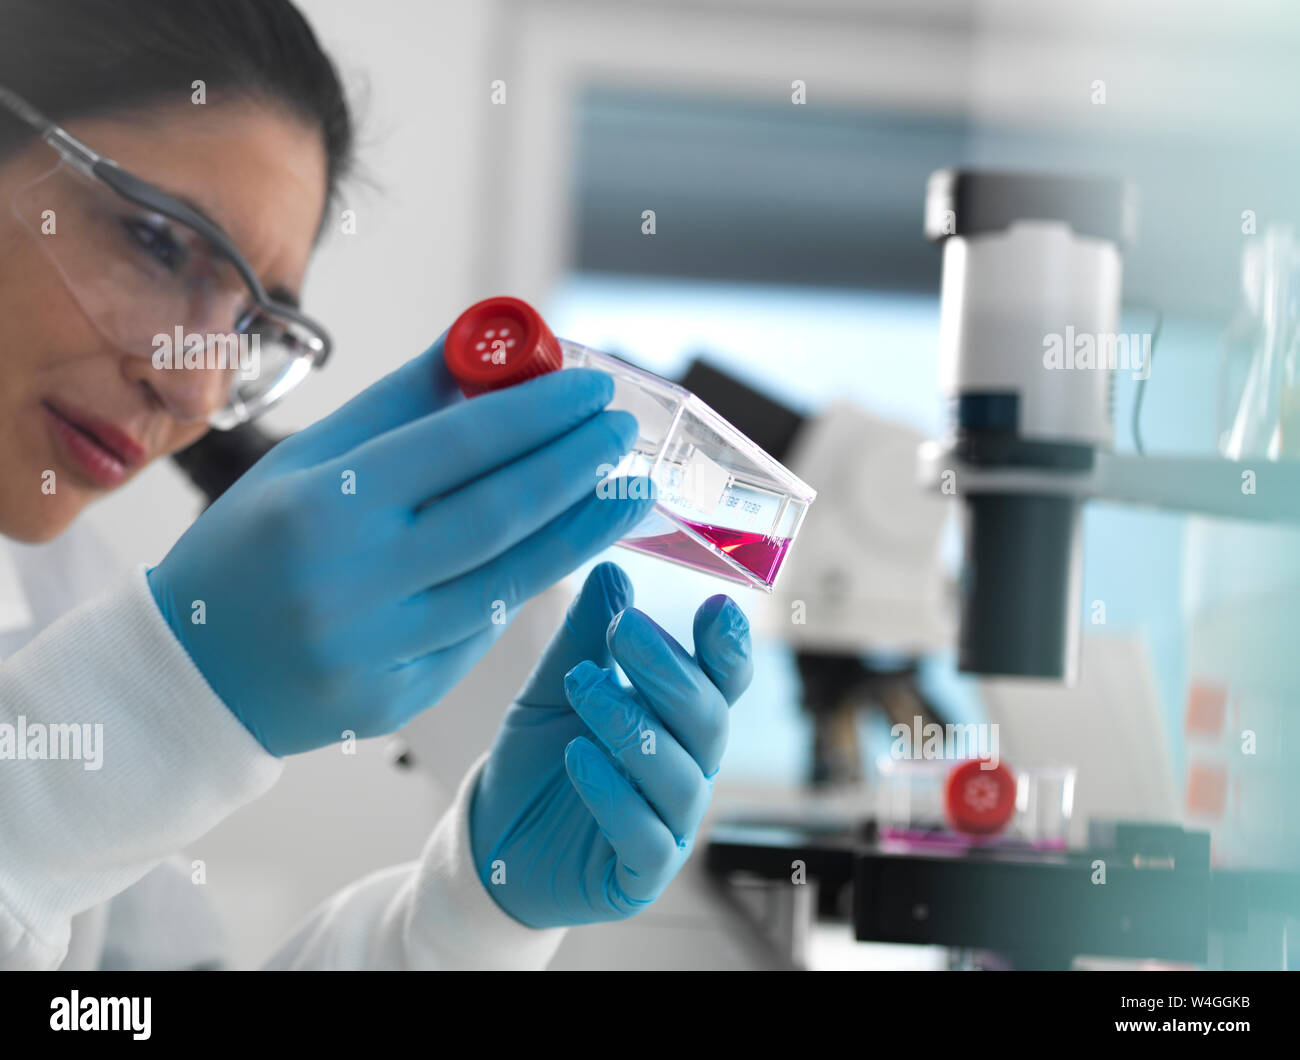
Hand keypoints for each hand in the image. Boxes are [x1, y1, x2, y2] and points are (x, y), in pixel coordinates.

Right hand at [147, 338, 653, 755]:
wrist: (191, 672)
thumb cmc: (248, 546)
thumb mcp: (304, 461)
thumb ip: (399, 405)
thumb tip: (487, 346)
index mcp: (322, 507)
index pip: (459, 445)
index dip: (539, 412)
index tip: (593, 386)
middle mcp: (353, 581)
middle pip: (499, 514)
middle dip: (577, 465)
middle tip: (625, 431)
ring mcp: (377, 651)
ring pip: (507, 583)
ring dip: (580, 533)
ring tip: (628, 492)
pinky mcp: (396, 701)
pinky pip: (479, 633)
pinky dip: (523, 586)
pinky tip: (559, 550)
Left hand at [470, 562, 752, 927]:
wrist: (491, 839)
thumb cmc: (535, 758)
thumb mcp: (552, 689)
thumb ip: (585, 638)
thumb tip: (612, 572)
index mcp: (678, 720)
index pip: (721, 682)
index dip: (727, 650)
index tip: (717, 608)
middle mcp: (686, 768)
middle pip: (705, 721)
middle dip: (670, 673)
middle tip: (626, 630)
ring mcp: (668, 824)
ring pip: (680, 777)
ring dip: (635, 727)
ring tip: (586, 689)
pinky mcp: (639, 875)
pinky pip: (646, 838)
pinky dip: (615, 796)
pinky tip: (577, 757)